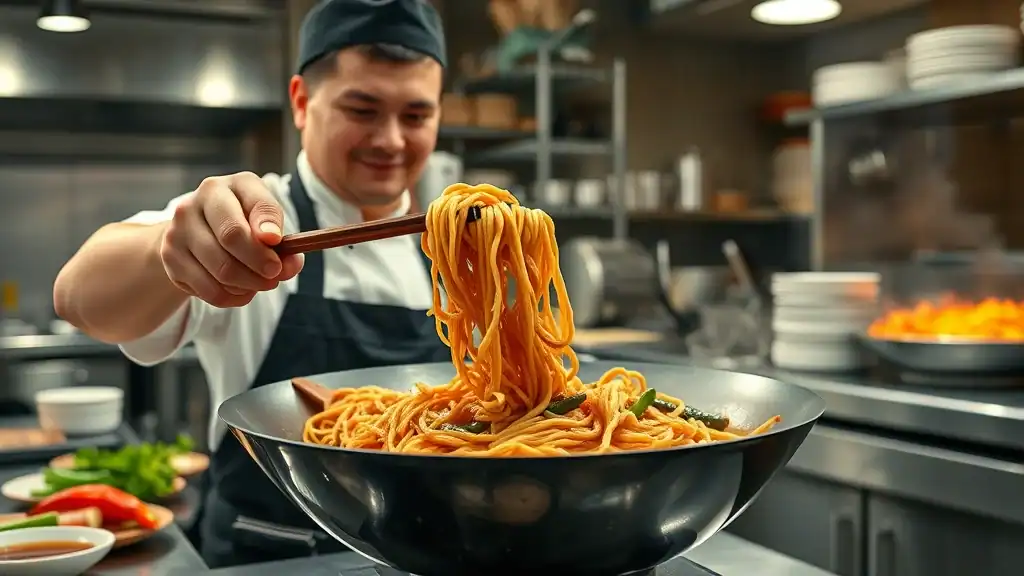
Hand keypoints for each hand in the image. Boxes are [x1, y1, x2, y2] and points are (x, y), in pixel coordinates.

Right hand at [160, 172, 303, 306]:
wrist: (193, 230)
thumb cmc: (237, 220)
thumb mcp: (260, 218)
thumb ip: (283, 239)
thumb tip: (290, 263)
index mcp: (224, 187)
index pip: (253, 204)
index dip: (268, 224)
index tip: (278, 242)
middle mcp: (194, 203)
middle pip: (232, 237)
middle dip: (261, 262)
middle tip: (275, 273)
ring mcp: (177, 231)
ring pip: (222, 270)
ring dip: (250, 284)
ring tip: (261, 282)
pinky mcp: (170, 259)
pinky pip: (209, 290)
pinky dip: (233, 297)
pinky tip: (243, 290)